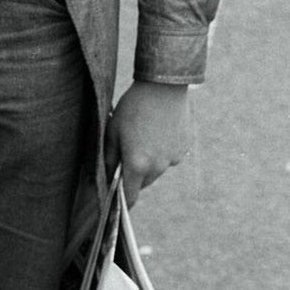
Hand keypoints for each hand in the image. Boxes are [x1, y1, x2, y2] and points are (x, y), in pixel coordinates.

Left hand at [104, 80, 189, 208]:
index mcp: (137, 164)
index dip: (123, 201)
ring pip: (157, 169)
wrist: (164, 86)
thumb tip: (105, 174)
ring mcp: (173, 158)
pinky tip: (159, 129)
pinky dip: (163, 149)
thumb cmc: (133, 106)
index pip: (130, 196)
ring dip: (150, 161)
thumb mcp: (113, 129)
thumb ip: (109, 156)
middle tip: (128, 150)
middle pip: (144, 181)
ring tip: (145, 134)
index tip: (118, 202)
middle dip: (135, 173)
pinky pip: (170, 156)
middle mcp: (158, 167)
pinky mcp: (184, 148)